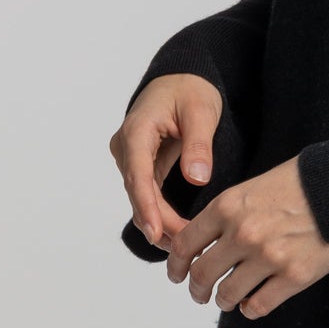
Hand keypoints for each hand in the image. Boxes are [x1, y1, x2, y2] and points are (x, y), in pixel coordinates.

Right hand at [110, 72, 222, 251]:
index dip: (147, 206)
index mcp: (137, 130)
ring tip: (183, 249)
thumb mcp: (201, 111)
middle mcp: (126, 146)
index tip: (157, 233)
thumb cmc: (190, 90)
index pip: (138, 174)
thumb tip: (198, 179)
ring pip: (141, 197)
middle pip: (139, 192)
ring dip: (159, 222)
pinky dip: (161, 213)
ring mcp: (131, 157)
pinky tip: (176, 233)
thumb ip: (198, 144)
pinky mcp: (141, 165)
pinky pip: (148, 193)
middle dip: (159, 222)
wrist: (181, 78)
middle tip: (183, 249)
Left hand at [164, 156, 328, 317]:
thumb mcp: (254, 186)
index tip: (177, 274)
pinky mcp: (294, 276)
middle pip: (202, 274)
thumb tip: (208, 241)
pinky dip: (250, 309)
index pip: (185, 244)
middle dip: (196, 289)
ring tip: (227, 299)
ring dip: (223, 301)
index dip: (176, 265)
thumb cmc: (302, 180)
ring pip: (227, 295)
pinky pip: (258, 306)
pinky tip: (252, 304)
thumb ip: (229, 213)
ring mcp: (268, 257)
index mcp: (228, 206)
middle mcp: (243, 233)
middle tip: (198, 294)